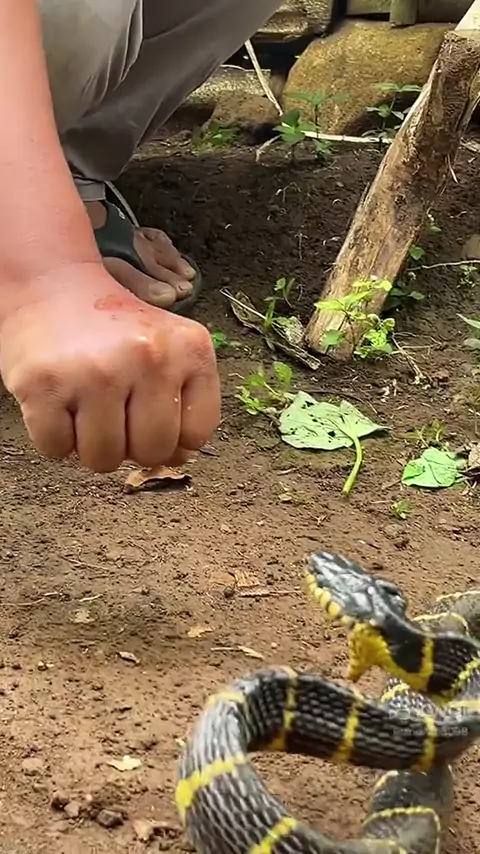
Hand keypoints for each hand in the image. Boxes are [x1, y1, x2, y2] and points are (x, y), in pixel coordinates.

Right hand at [0, 263, 219, 471]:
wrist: (51, 283)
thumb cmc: (113, 328)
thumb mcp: (167, 350)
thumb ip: (183, 403)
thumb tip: (178, 460)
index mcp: (189, 349)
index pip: (197, 434)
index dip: (172, 436)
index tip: (151, 415)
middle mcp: (148, 358)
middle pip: (152, 452)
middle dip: (131, 446)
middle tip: (114, 413)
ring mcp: (96, 373)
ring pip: (104, 459)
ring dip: (90, 445)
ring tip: (85, 407)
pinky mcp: (45, 385)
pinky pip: (56, 450)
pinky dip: (54, 438)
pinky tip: (58, 403)